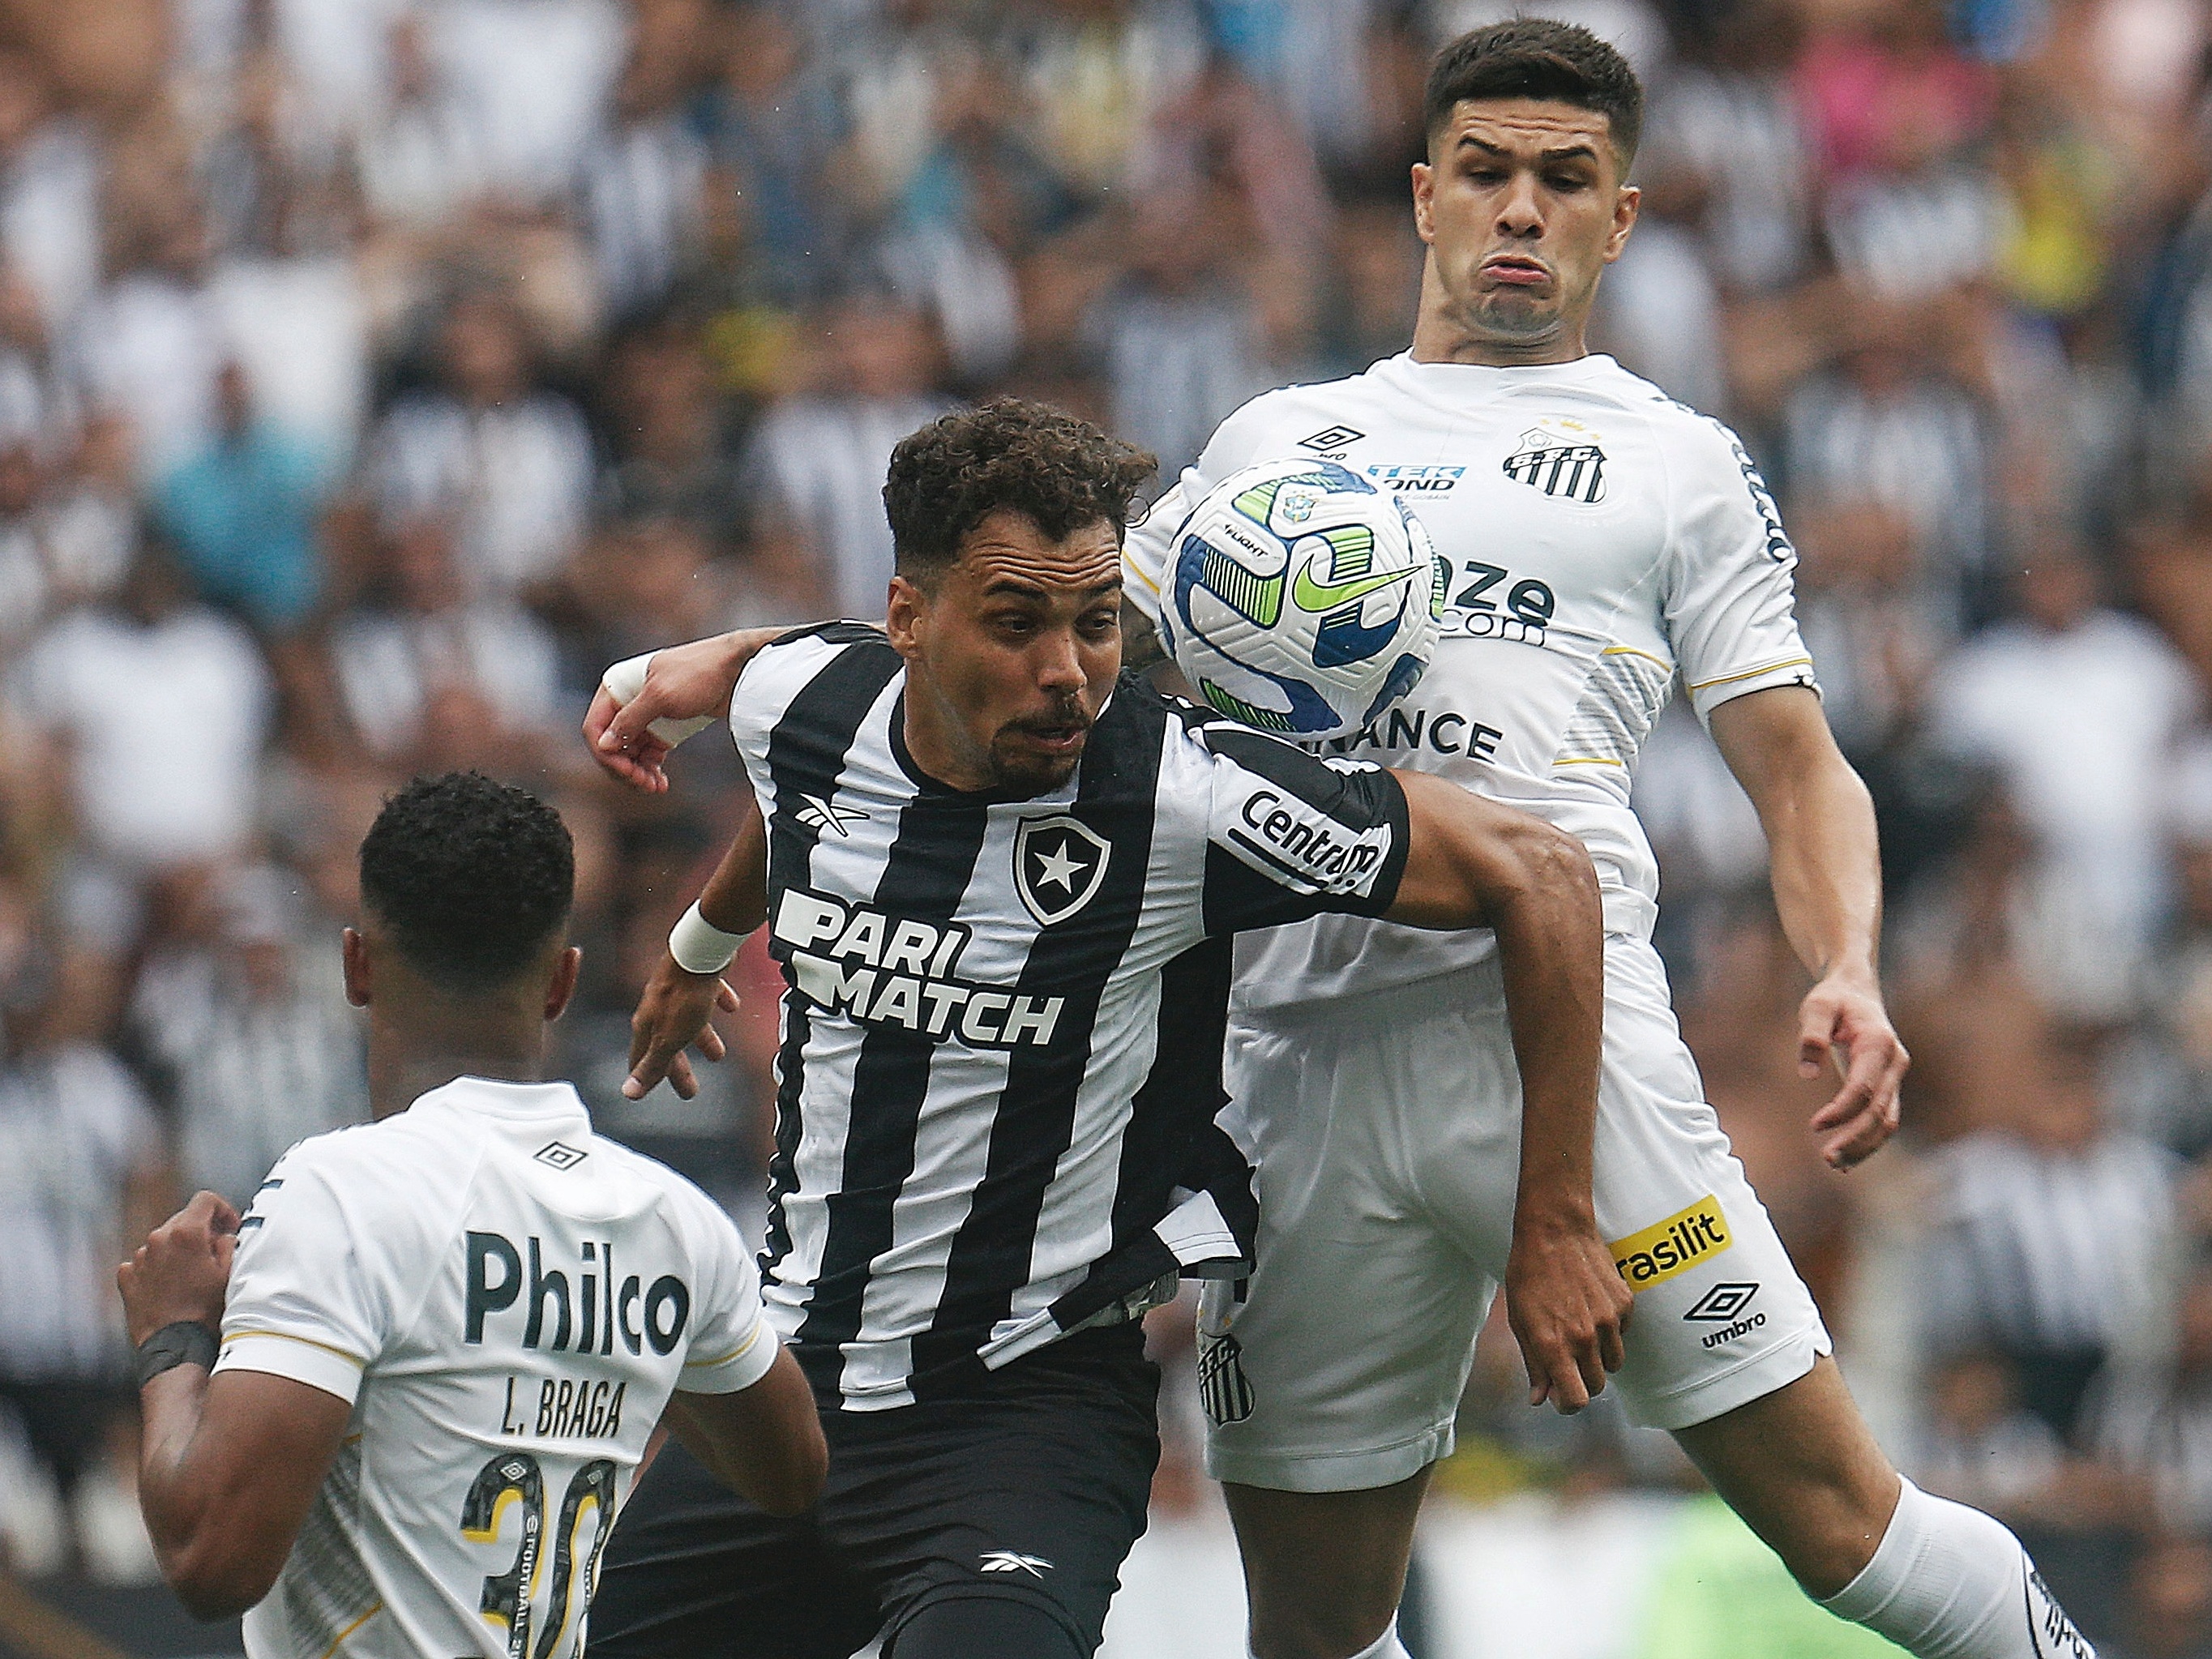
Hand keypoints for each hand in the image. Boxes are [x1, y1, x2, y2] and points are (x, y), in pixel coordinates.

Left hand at [119, 1191, 240, 1346]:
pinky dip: (156, 1269)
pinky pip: (143, 1262)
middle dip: (199, 1232)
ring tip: (189, 1278)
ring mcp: (139, 1258)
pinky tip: (168, 1288)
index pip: (205, 1200)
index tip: (227, 1227)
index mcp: (186, 1233)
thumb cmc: (207, 1312)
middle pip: (182, 1219)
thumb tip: (222, 1236)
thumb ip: (229, 1243)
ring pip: (162, 1242)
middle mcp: (158, 1239)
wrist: (176, 1347)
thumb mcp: (231, 1273)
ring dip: (177, 1252)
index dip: (222, 1210)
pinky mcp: (126, 1277)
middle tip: (212, 1255)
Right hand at [585, 629, 785, 792]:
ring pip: (629, 753)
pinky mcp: (664, 727)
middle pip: (611, 744)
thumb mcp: (662, 696)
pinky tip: (661, 783)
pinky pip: (648, 754)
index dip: (606, 753)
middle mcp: (627, 702)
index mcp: (618, 688)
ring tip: (656, 788)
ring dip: (637, 773)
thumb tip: (604, 744)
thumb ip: (631, 719)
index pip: (596, 727)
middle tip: (644, 785)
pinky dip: (650, 769)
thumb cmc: (699, 674)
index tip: (626, 772)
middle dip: (624, 768)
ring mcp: (646, 716)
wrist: (739, 671)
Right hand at [627, 952, 742, 1099]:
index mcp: (648, 1027)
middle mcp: (658, 1010)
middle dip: (679, 1069)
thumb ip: (651, 1065)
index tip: (650, 1094)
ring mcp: (677, 993)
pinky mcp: (698, 978)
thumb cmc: (683, 996)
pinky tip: (732, 1007)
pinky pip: (708, 995)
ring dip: (703, 1040)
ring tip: (718, 1055)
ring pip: (689, 1023)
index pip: (642, 1061)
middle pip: (668, 1046)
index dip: (647, 1080)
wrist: (699, 952)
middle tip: (691, 1091)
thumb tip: (628, 1092)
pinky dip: (718, 1003)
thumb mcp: (668, 1039)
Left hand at [1504, 1206, 1631, 1412]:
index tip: (1562, 1397)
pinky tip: (1591, 1307)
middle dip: (1582, 1381)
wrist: (1555, 1230)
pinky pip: (1622, 1334)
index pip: (1576, 1400)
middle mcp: (1584, 1338)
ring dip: (1598, 1358)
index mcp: (1554, 1345)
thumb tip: (1539, 1399)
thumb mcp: (1520, 1320)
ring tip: (1579, 1331)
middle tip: (1568, 1362)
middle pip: (1597, 1386)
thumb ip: (1533, 1363)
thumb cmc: (1528, 1273)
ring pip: (1613, 1363)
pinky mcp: (1624, 1304)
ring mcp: (1608, 1321)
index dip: (1569, 1404)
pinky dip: (1610, 1330)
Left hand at [1799, 972, 1909, 1170]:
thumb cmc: (1834, 997)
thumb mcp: (1817, 1005)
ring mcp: (1895, 1076)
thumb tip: (1807, 1073)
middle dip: (1856, 1138)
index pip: (1864, 1087)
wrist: (1857, 989)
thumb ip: (1812, 1034)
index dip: (1842, 1111)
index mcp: (1879, 1044)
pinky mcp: (1888, 1085)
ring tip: (1834, 1163)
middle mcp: (1895, 1063)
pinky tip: (1846, 1158)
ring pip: (1888, 1121)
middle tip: (1827, 1158)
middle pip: (1881, 1111)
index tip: (1815, 1125)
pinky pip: (1884, 1118)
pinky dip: (1868, 1140)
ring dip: (1864, 1146)